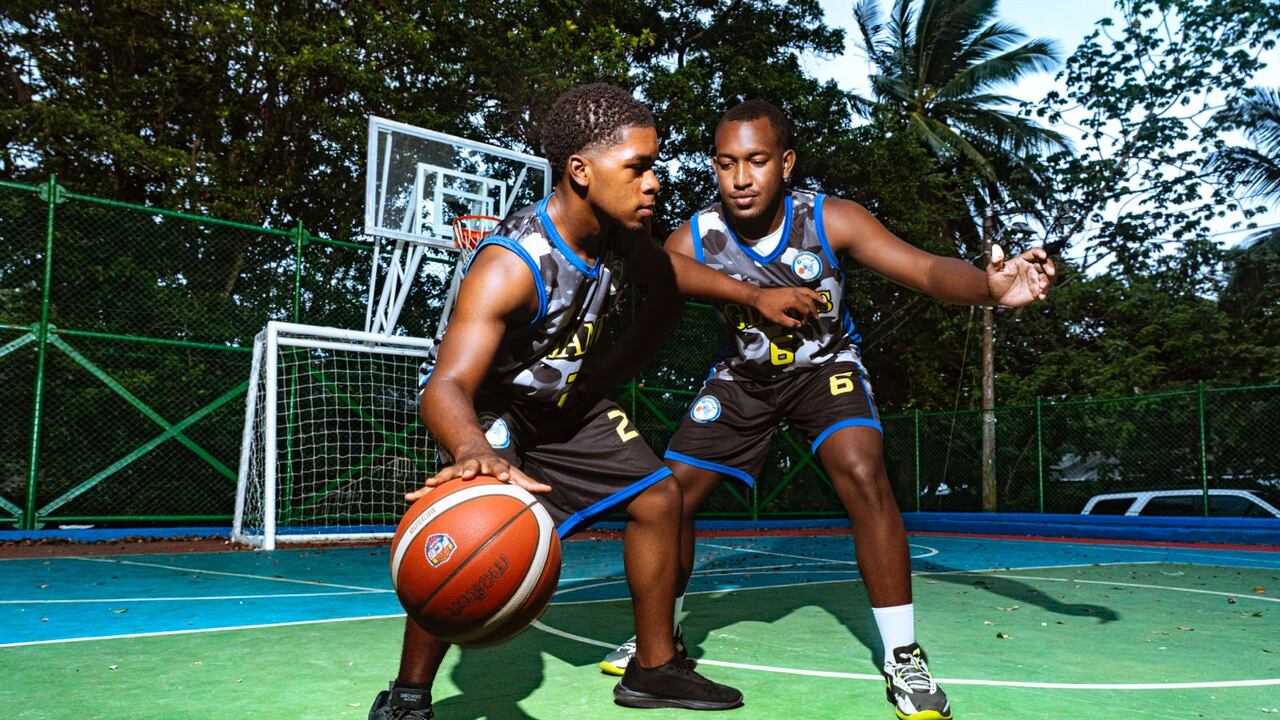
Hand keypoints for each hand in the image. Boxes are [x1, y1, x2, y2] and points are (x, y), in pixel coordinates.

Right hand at [406, 451, 551, 500]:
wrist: (471, 447)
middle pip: (471, 466)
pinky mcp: (445, 475)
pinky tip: (408, 498)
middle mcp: (474, 465)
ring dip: (440, 478)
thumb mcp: (512, 472)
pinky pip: (433, 485)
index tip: (503, 478)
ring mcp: (458, 469)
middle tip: (466, 475)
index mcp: (492, 466)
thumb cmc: (495, 467)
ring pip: (447, 473)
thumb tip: (548, 490)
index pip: (498, 468)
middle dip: (468, 469)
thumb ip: (527, 483)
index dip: (500, 472)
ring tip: (429, 484)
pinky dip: (421, 492)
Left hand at [751, 286, 823, 327]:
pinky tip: (812, 295)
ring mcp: (794, 290)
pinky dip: (811, 293)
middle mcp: (796, 294)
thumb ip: (790, 323)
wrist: (758, 296)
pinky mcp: (791, 288)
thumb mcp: (777, 319)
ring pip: (809, 293)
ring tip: (824, 301)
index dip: (806, 318)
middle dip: (814, 310)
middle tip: (817, 317)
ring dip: (817, 298)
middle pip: (809, 302)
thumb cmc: (767, 308)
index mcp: (794, 301)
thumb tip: (799, 325)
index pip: (805, 311)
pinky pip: (804, 289)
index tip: (802, 323)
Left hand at [987, 245, 1054, 306]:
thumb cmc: (994, 280)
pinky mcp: (1035, 290)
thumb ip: (996, 260)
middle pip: (1045, 264)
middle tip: (1051, 272)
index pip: (1034, 253)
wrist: (996, 296)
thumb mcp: (993, 270)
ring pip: (1046, 277)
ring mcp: (1034, 279)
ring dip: (1047, 280)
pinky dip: (1045, 292)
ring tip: (1043, 286)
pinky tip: (1041, 296)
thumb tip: (995, 247)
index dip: (1040, 252)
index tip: (1043, 255)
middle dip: (1049, 266)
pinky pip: (1043, 290)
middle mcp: (1031, 268)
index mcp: (1022, 260)